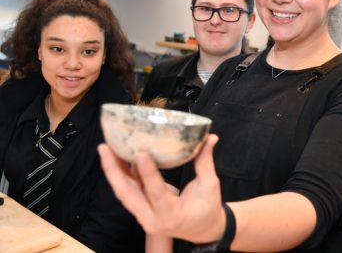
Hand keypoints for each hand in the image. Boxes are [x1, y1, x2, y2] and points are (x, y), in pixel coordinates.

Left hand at [98, 134, 225, 242]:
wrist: (203, 229)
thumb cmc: (208, 208)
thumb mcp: (210, 185)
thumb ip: (205, 162)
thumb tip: (211, 137)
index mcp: (172, 215)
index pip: (156, 193)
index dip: (147, 173)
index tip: (140, 153)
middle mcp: (152, 219)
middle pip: (126, 195)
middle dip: (113, 171)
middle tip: (105, 147)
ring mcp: (143, 216)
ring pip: (123, 193)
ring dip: (112, 171)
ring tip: (106, 148)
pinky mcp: (141, 210)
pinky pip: (128, 191)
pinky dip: (121, 174)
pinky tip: (117, 157)